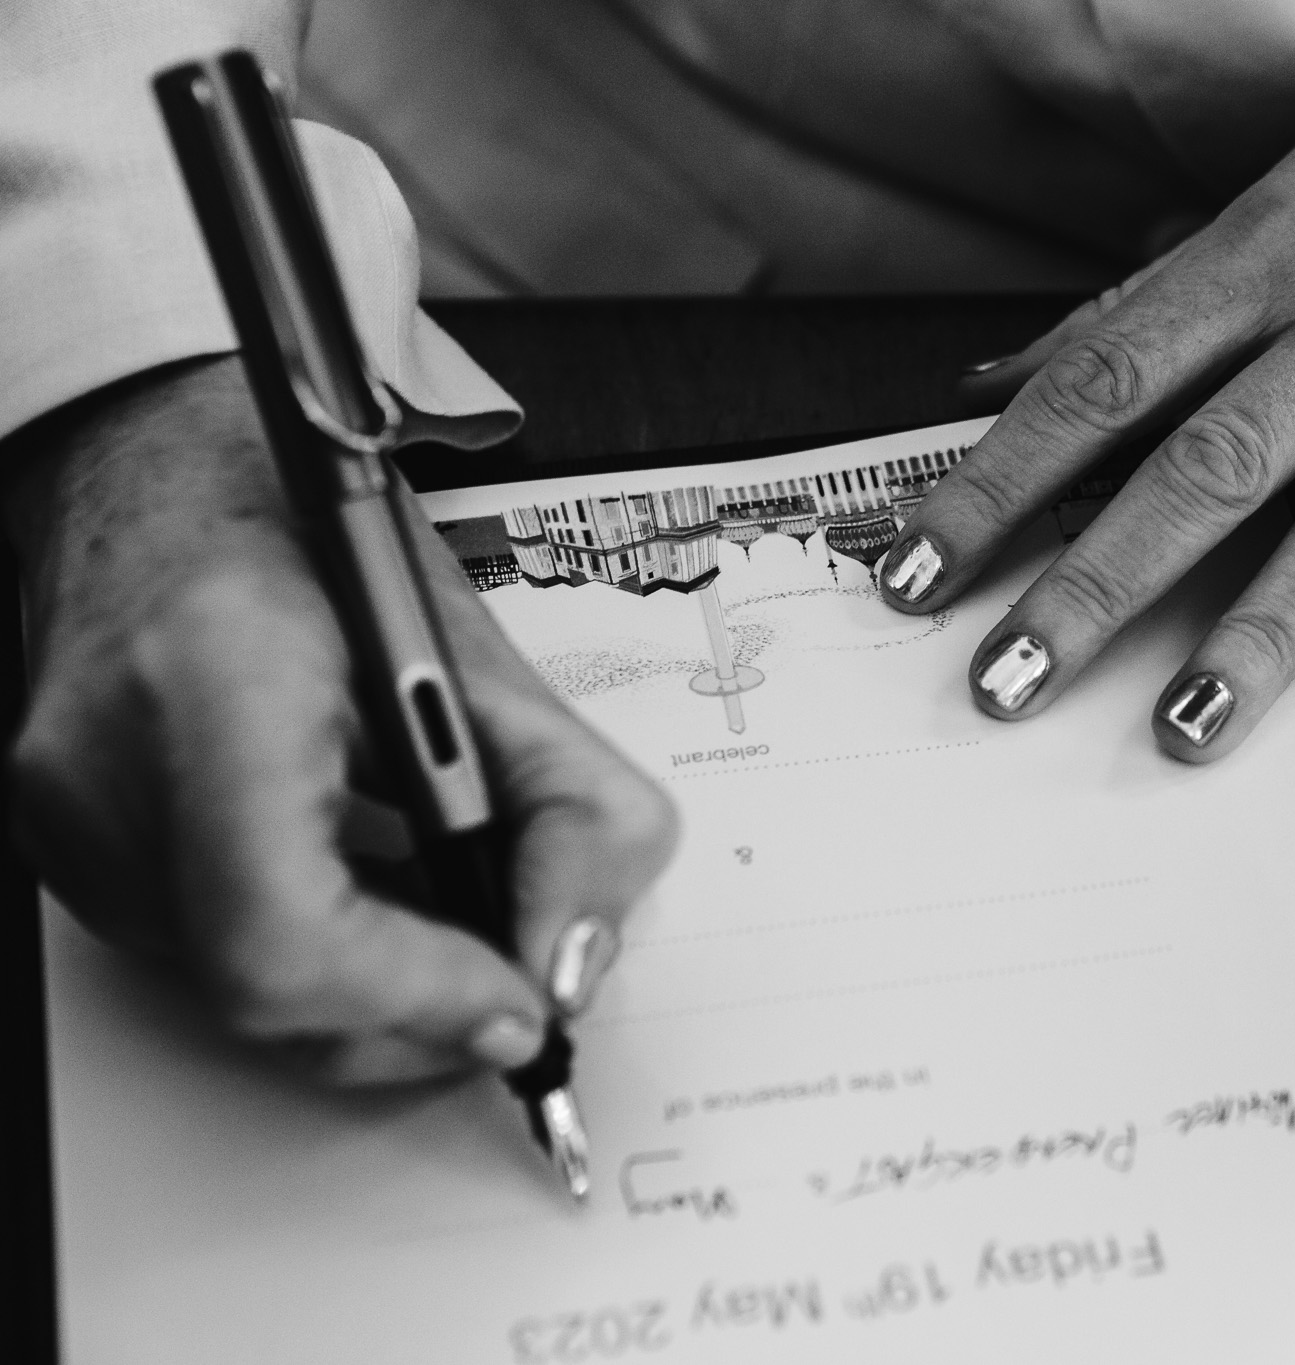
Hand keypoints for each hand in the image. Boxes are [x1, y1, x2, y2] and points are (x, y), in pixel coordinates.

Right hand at [3, 356, 676, 1084]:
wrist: (158, 467)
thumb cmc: (310, 533)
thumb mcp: (494, 657)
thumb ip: (574, 813)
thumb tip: (569, 966)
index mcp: (218, 676)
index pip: (282, 927)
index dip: (413, 994)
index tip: (510, 1000)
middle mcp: (109, 758)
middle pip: (260, 987)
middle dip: (414, 1016)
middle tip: (510, 987)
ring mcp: (70, 814)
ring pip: (232, 996)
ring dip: (371, 995)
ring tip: (454, 930)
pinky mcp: (67, 845)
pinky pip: (200, 955)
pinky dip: (313, 956)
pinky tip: (376, 902)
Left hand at [880, 5, 1294, 761]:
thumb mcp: (1278, 200)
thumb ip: (1140, 303)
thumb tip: (997, 380)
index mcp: (1267, 257)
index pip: (1103, 381)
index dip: (1000, 481)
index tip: (920, 568)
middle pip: (1206, 462)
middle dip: (1096, 581)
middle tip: (1009, 679)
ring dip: (1262, 631)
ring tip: (1185, 730)